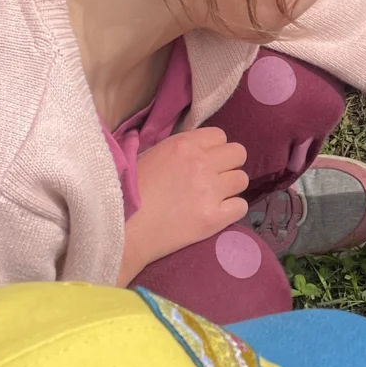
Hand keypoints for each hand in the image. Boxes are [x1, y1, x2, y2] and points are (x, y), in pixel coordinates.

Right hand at [119, 127, 248, 281]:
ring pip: (242, 179)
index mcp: (183, 145)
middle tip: (214, 178)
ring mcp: (210, 191)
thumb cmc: (126, 193)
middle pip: (238, 154)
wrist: (123, 230)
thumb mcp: (147, 157)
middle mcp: (201, 164)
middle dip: (228, 164)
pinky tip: (217, 213)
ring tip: (213, 198)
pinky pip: (241, 206)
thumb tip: (190, 150)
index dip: (214, 148)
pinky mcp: (215, 217)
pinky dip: (232, 210)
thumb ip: (174, 150)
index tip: (206, 160)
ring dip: (230, 188)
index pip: (220, 136)